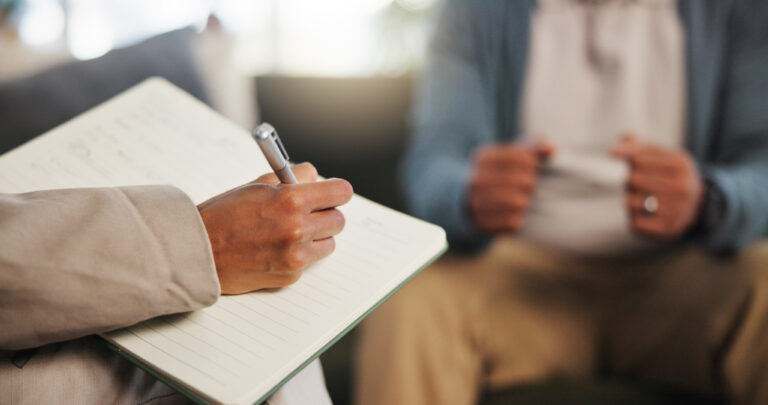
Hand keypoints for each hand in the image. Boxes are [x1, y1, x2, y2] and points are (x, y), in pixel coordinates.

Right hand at [197, 163, 353, 293]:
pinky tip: (274, 249)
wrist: (198, 252)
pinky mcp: (291, 276)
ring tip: (289, 232)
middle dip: (326, 214)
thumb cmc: (223, 216)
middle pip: (339, 220)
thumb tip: (315, 176)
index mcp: (291, 200)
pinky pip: (309, 261)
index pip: (341, 192)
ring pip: (329, 243)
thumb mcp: (257, 185)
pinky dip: (299, 255)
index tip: (331, 193)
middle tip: (309, 212)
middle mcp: (298, 229)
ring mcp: (296, 256)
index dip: (336, 191)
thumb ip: (292, 178)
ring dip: (316, 237)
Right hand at [468, 141, 553, 233]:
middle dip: (529, 184)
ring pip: (515, 202)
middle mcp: (476, 179)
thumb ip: (532, 149)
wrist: (467, 198)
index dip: (532, 164)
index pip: (522, 159)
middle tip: (529, 187)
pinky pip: (510, 223)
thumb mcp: (510, 156)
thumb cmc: (498, 174)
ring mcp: (475, 202)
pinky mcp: (480, 223)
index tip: (531, 168)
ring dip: (524, 202)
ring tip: (523, 201)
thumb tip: (552, 149)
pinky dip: (517, 220)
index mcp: (484, 158)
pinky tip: (517, 216)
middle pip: (521, 181)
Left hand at [612, 136, 703, 239]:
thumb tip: (615, 149)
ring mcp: (678, 209)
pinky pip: (635, 224)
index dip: (632, 162)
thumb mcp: (658, 156)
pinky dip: (635, 220)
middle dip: (631, 183)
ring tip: (646, 201)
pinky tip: (648, 216)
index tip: (632, 162)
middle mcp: (683, 187)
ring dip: (631, 202)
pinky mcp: (669, 229)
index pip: (637, 159)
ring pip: (630, 203)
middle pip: (632, 181)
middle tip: (644, 187)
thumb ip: (636, 147)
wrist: (696, 206)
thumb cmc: (667, 176)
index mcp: (680, 163)